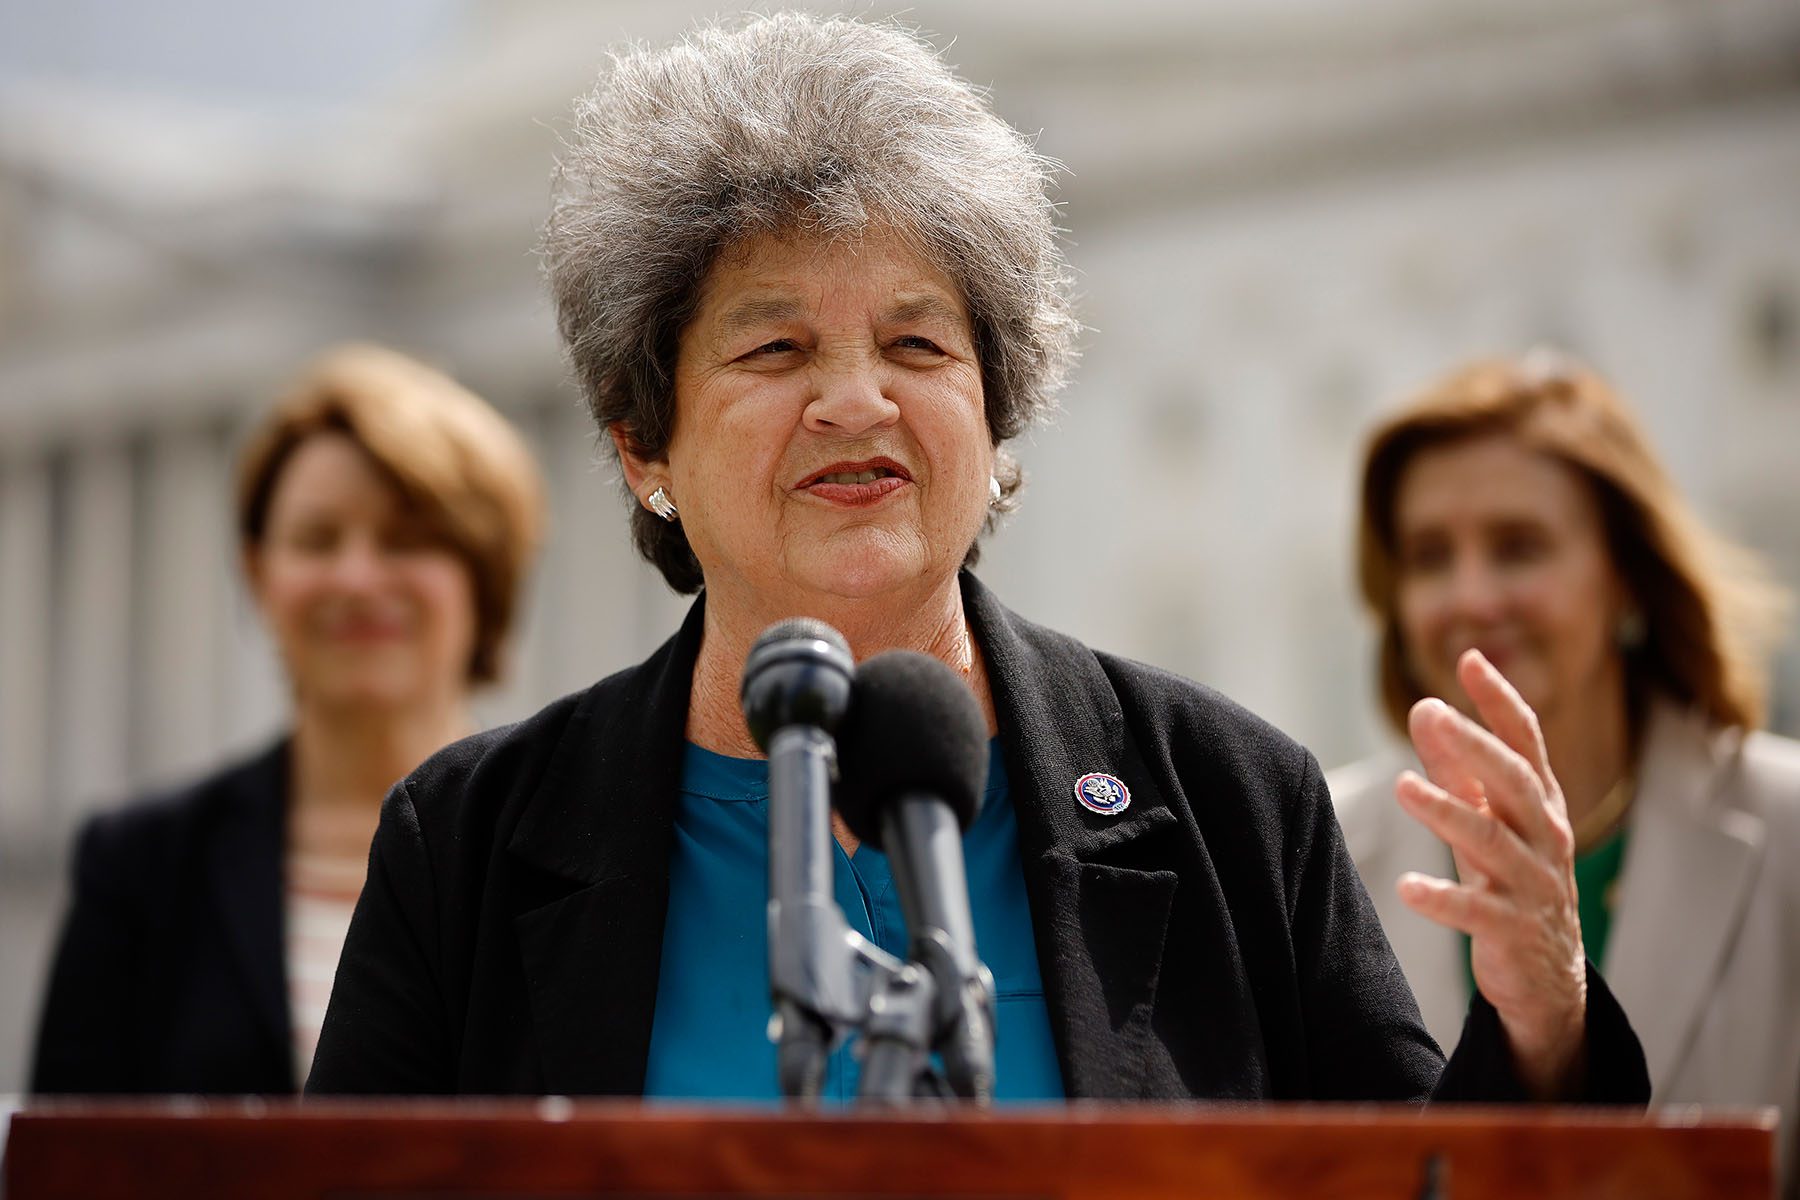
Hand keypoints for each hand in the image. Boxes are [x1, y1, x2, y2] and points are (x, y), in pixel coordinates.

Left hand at [1394, 649, 1586, 1098]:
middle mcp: (1545, 839)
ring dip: (1447, 811)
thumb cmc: (1510, 883)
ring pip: (1493, 842)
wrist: (1548, 980)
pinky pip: (1477, 913)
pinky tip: (1407, 888)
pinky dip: (1443, 899)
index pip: (1527, 743)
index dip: (1500, 701)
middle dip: (1474, 745)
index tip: (1469, 659)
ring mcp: (1535, 886)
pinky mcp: (1515, 933)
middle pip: (1514, 782)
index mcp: (1540, 806)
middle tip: (1429, 710)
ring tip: (1402, 786)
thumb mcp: (1487, 822)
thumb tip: (1424, 708)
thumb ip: (1457, 771)